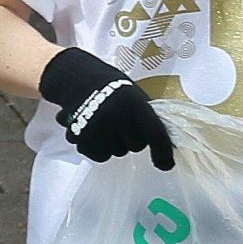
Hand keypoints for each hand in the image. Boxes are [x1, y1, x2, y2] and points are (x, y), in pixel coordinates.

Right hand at [39, 47, 173, 170]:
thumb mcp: (136, 96)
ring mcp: (98, 126)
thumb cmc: (112, 89)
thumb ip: (148, 117)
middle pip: (136, 146)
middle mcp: (117, 115)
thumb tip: (164, 144)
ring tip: (104, 124)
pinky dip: (97, 147)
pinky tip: (92, 130)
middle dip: (132, 139)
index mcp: (135, 103)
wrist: (77, 78)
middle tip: (121, 122)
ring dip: (113, 144)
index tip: (165, 165)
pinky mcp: (81, 136)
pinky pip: (98, 155)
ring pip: (116, 153)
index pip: (155, 133)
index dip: (163, 152)